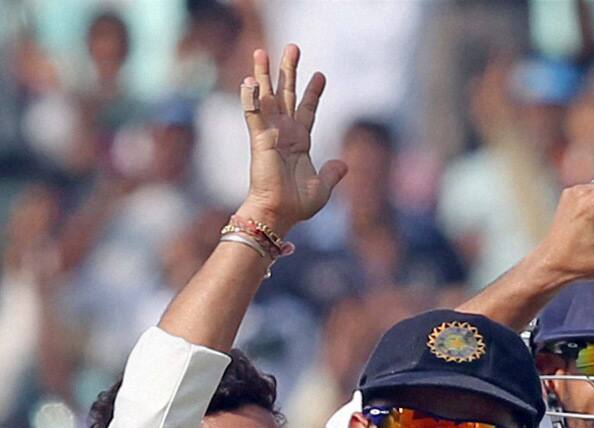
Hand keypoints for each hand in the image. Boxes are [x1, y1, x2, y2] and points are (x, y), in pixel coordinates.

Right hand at [235, 44, 347, 235]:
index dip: (313, 93)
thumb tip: (344, 164)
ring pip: (267, 97)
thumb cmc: (296, 205)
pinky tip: (249, 80)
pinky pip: (253, 113)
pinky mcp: (259, 138)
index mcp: (299, 142)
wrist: (278, 214)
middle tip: (293, 47)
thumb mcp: (321, 188)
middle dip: (289, 71)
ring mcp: (270, 134)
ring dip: (263, 74)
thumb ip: (332, 174)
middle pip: (286, 94)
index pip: (307, 111)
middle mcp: (284, 133)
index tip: (320, 75)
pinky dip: (250, 97)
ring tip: (262, 50)